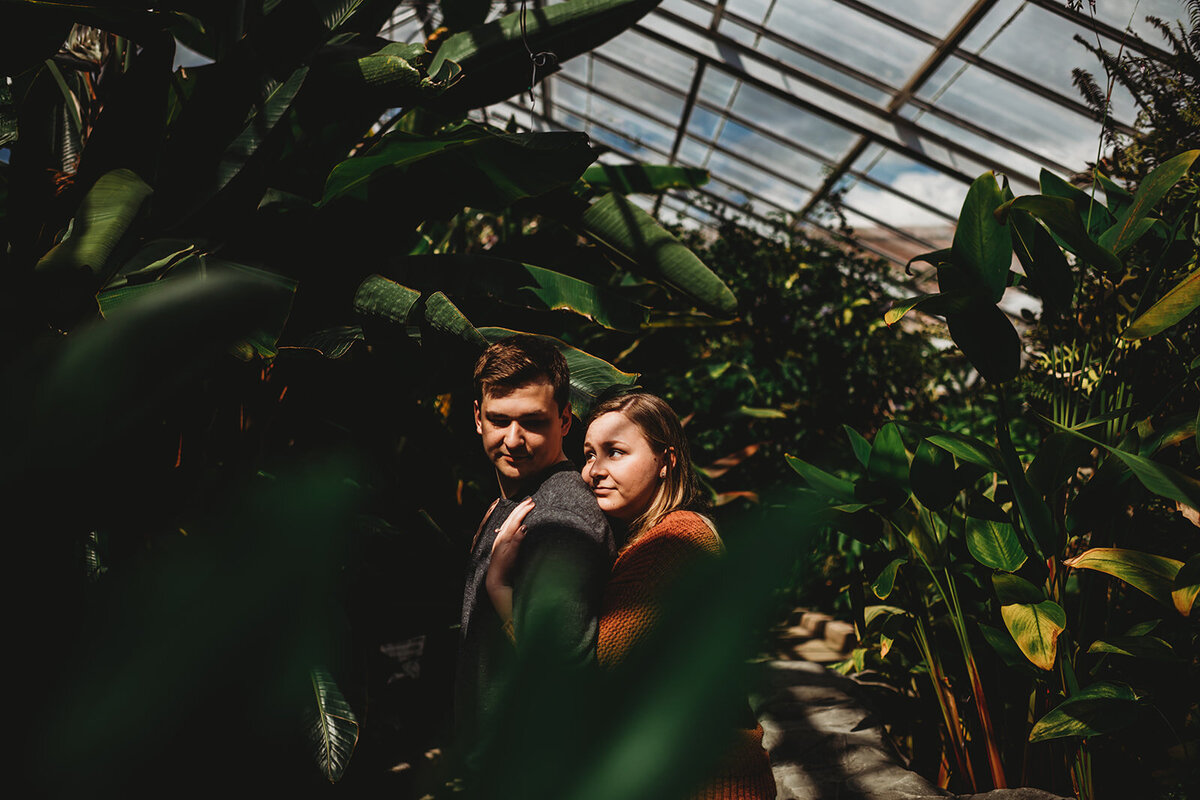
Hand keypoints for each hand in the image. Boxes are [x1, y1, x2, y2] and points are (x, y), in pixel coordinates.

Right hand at [486, 497, 533, 624]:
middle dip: (521, 509)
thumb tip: (524, 528)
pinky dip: (517, 531)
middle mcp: (502, 538)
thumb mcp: (510, 550)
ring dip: (520, 515)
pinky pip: (513, 538)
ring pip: (512, 525)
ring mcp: (504, 544)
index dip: (519, 510)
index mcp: (502, 537)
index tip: (529, 503)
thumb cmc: (505, 567)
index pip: (512, 520)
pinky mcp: (507, 551)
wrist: (497, 579)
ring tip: (529, 506)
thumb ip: (516, 539)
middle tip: (531, 500)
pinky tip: (524, 525)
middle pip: (512, 519)